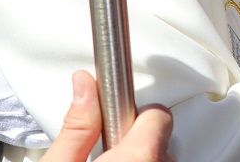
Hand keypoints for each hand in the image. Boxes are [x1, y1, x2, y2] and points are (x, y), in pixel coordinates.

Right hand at [41, 71, 174, 161]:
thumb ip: (77, 127)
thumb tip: (84, 84)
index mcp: (138, 158)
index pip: (158, 115)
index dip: (134, 116)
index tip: (118, 119)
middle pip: (161, 139)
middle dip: (136, 141)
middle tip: (107, 155)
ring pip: (163, 160)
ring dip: (143, 161)